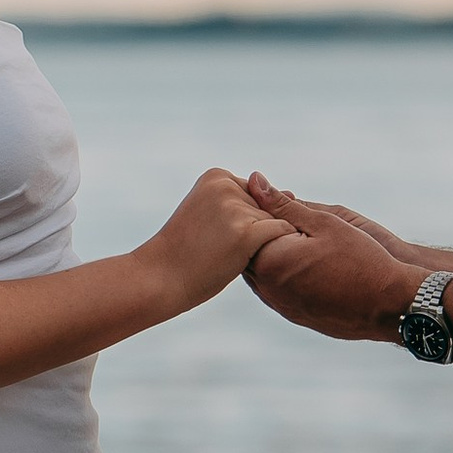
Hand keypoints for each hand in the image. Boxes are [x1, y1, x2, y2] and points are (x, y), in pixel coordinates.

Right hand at [143, 167, 286, 311]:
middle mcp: (227, 186)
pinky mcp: (246, 232)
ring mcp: (236, 208)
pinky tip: (244, 261)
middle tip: (218, 248)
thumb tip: (294, 194)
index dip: (242, 222)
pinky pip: (281, 235)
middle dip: (252, 233)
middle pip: (266, 209)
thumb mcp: (211, 213)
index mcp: (217, 176)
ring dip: (260, 244)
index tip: (216, 236)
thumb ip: (247, 202)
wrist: (159, 277)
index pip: (254, 196)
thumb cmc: (187, 251)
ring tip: (225, 256)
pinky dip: (275, 250)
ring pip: (273, 224)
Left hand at [241, 179, 420, 342]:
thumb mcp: (324, 222)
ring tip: (292, 234)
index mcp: (270, 262)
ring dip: (271, 253)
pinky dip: (282, 272)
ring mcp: (281, 305)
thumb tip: (255, 180)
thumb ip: (283, 204)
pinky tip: (301, 260)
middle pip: (250, 253)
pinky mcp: (295, 316)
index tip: (272, 198)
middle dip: (261, 231)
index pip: (247, 230)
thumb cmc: (361, 259)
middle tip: (279, 213)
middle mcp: (268, 288)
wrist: (389, 305)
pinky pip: (277, 289)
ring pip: (262, 273)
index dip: (256, 209)